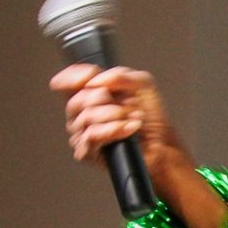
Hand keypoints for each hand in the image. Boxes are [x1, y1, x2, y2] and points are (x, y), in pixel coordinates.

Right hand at [51, 64, 182, 169]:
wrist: (163, 147)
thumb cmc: (152, 120)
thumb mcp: (143, 85)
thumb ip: (120, 75)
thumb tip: (95, 80)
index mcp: (89, 96)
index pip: (64, 83)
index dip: (73, 77)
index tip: (91, 77)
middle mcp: (81, 115)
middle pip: (76, 100)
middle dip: (105, 99)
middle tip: (127, 106)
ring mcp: (81, 134)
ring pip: (86, 117)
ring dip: (115, 115)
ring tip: (133, 119)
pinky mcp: (87, 152)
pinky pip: (92, 135)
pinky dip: (114, 130)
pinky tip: (129, 129)